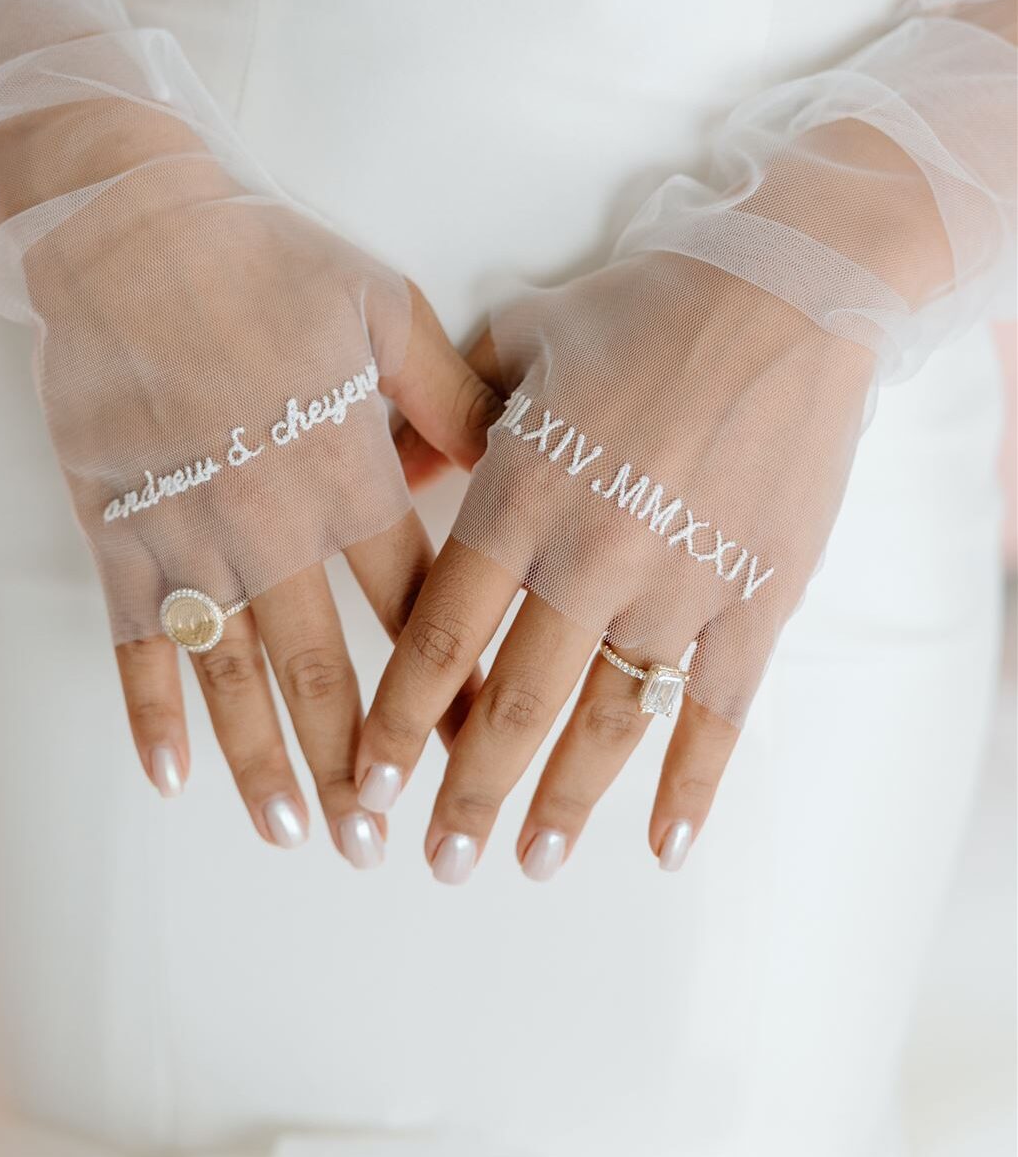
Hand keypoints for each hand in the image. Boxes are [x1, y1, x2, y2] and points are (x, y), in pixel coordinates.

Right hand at [19, 154, 499, 863]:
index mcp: (348, 472)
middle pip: (325, 669)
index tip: (480, 754)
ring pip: (232, 675)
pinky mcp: (115, 529)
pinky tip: (171, 777)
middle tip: (381, 842)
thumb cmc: (264, 259)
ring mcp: (187, 535)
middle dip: (359, 763)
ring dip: (263, 761)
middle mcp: (271, 524)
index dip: (453, 688)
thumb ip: (452, 394)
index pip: (418, 610)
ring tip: (293, 832)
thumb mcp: (385, 307)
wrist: (125, 231)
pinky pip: (133, 641)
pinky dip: (150, 713)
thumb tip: (511, 458)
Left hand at [354, 252, 875, 879]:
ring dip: (564, 804)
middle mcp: (591, 554)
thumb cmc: (645, 309)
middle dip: (467, 793)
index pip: (440, 634)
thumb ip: (441, 411)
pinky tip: (663, 845)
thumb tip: (382, 463)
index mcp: (520, 493)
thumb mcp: (520, 339)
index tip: (365, 784)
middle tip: (437, 860)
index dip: (396, 721)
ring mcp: (681, 582)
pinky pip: (720, 713)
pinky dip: (692, 787)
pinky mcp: (759, 597)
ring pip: (610, 723)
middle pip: (514, 702)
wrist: (792, 291)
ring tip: (529, 865)